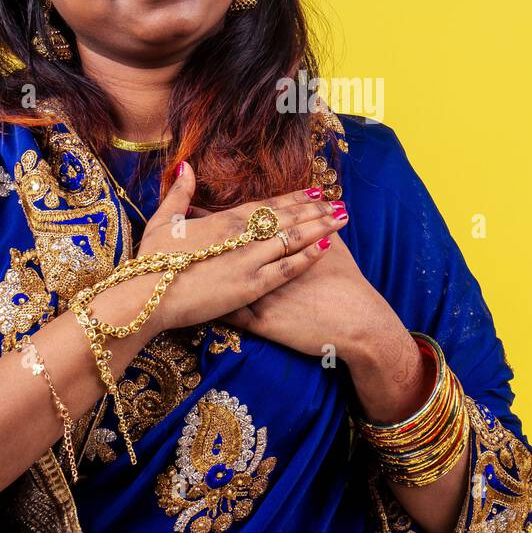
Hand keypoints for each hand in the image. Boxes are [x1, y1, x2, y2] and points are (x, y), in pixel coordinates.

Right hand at [90, 162, 347, 335]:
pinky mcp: (251, 286)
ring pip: (293, 239)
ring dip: (320, 228)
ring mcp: (249, 260)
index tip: (314, 190)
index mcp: (224, 219)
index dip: (293, 198)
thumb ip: (180, 193)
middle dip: (316, 210)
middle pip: (287, 218)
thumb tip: (186, 166)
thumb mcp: (164, 221)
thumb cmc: (151, 260)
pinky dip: (308, 256)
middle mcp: (242, 235)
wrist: (146, 295)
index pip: (268, 205)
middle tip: (340, 204)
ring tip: (343, 219)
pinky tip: (327, 248)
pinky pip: (287, 268)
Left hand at [191, 202, 404, 366]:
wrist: (357, 323)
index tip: (198, 209)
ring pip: (220, 281)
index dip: (220, 218)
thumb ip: (318, 228)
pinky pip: (228, 315)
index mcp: (279, 246)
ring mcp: (259, 294)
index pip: (244, 227)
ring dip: (199, 272)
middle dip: (200, 241)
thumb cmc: (349, 285)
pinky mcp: (260, 322)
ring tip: (174, 261)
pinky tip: (189, 304)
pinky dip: (209, 308)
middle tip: (176, 230)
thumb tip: (318, 210)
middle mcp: (264, 266)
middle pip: (225, 250)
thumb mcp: (336, 249)